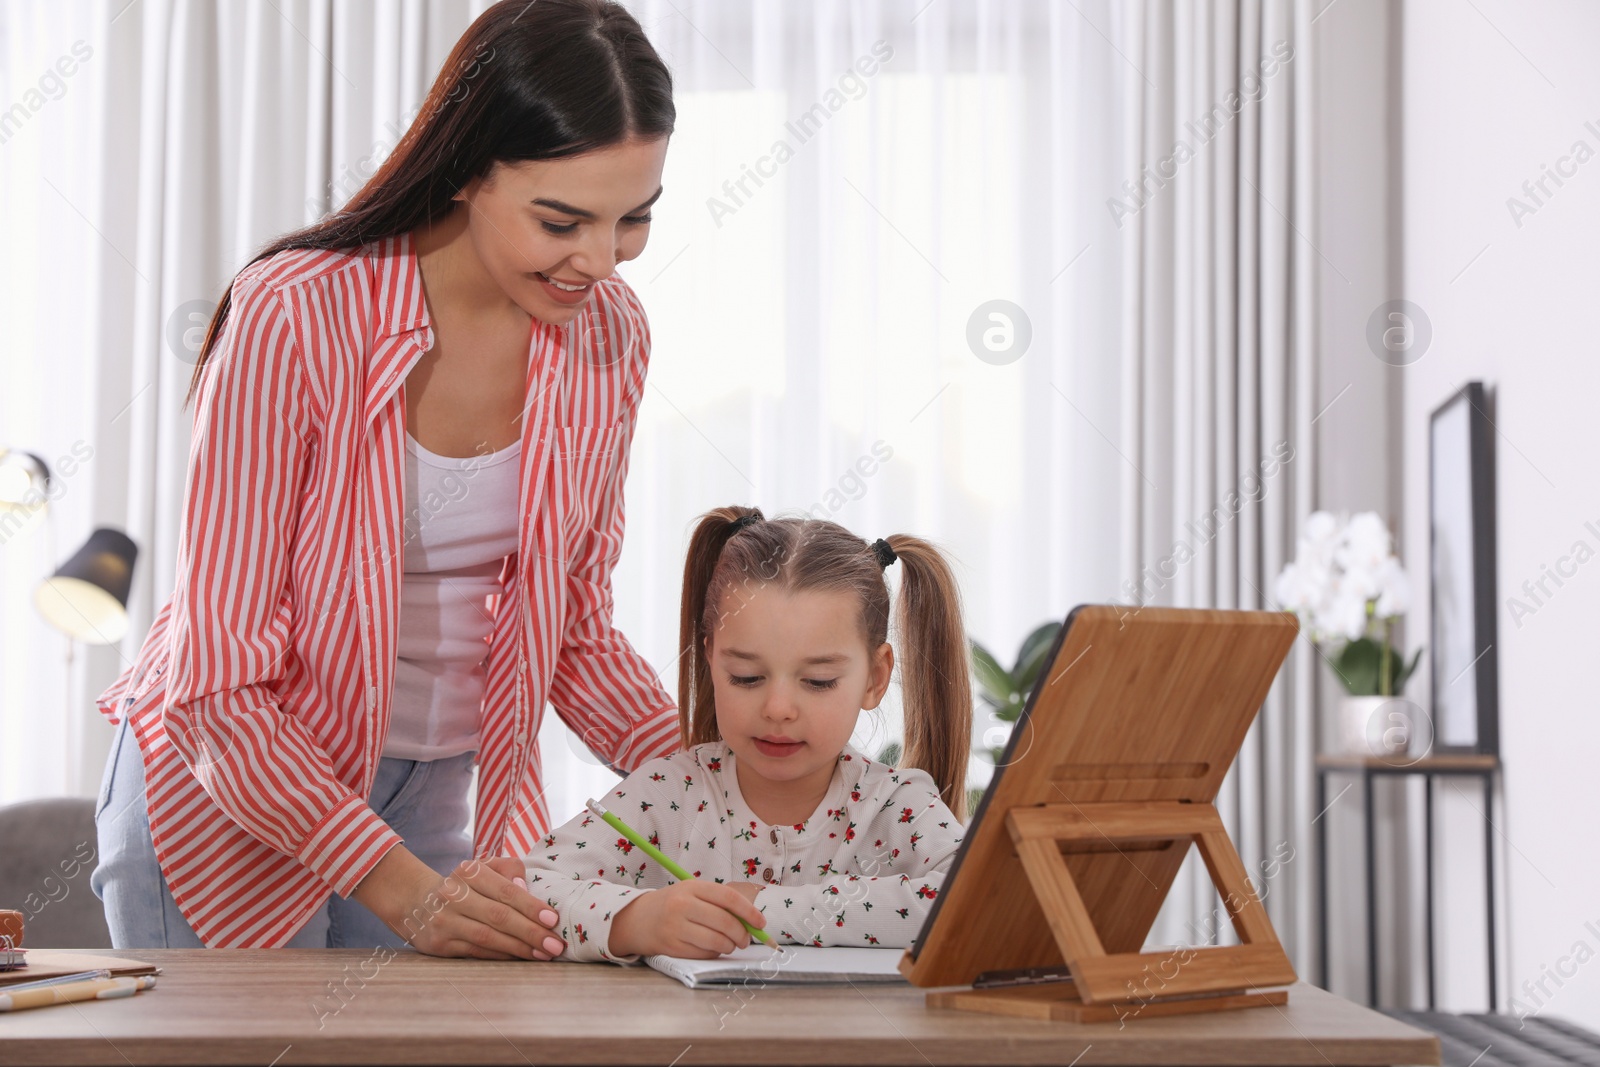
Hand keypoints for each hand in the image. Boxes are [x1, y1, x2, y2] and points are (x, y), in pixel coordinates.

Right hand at [352, 847, 565, 960]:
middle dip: (531, 932)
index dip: (530, 906)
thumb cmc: (462, 884)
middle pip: (499, 916)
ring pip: (488, 938)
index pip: (505, 890)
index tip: (553, 919)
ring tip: (544, 954)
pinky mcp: (440, 945)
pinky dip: (502, 956)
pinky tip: (521, 958)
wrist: (415, 901)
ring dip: (519, 948)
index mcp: (469, 872)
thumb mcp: (482, 867)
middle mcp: (454, 895)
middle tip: (556, 945)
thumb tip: (524, 887)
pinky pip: (477, 952)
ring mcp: (445, 921)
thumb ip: (508, 869)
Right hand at [609, 880, 766, 958]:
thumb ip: (718, 903)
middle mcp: (682, 905)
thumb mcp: (691, 893)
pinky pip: (704, 953)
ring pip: (716, 941)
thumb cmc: (672, 905)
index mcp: (692, 887)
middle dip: (743, 934)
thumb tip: (751, 921)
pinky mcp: (671, 947)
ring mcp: (675, 927)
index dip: (749, 912)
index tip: (761, 923)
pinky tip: (713, 948)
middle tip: (746, 939)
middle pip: (725, 922)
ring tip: (730, 944)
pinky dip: (715, 953)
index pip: (728, 898)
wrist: (637, 918)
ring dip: (730, 946)